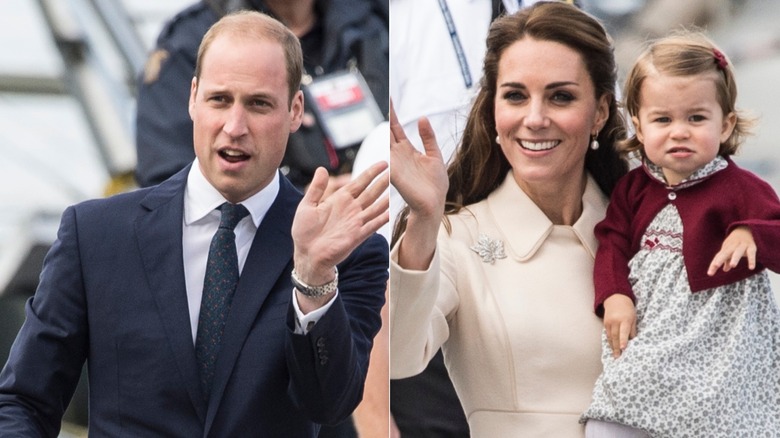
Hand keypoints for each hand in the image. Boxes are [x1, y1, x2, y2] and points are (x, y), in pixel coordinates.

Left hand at [292, 163, 388, 286]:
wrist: (306, 255)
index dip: (371, 173)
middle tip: (396, 170)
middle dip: (383, 181)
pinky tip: (392, 211)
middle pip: (371, 192)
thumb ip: (316, 188)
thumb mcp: (307, 205)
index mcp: (339, 200)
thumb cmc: (304, 231)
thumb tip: (321, 169)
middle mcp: (351, 209)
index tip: (383, 163)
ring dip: (387, 197)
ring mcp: (356, 222)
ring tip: (399, 187)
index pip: (359, 182)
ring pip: (376, 206)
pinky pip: (373, 225)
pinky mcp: (357, 235)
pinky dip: (383, 218)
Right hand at [389, 101, 447, 220]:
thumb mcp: (434, 155)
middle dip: (388, 114)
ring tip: (383, 108)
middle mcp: (399, 155)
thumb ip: (428, 137)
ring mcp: (396, 163)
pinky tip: (383, 134)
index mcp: (408, 150)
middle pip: (389, 130)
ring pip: (386, 141)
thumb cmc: (435, 184)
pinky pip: (387, 157)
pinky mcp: (395, 173)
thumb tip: (422, 117)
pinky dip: (384, 147)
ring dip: (384, 126)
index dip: (392, 113)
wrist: (433, 204)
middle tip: (384, 96)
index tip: (389, 98)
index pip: (397, 128)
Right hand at [603, 294, 636, 357]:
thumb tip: (633, 341)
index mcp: (625, 319)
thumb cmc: (628, 309)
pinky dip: (610, 342)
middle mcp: (616, 321)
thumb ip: (633, 330)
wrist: (615, 298)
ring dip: (613, 347)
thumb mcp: (634, 318)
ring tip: (615, 356)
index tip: (623, 348)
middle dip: (617, 348)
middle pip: (615, 336)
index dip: (624, 340)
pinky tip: (612, 348)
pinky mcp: (605, 323)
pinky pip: (607, 335)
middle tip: (619, 357)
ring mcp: (609, 322)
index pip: (624, 331)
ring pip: (610, 337)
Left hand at [707, 226, 755, 275]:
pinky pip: (751, 253)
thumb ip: (727, 260)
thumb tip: (725, 270)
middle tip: (716, 265)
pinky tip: (751, 268)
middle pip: (725, 253)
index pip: (718, 257)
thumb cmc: (735, 242)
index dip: (713, 265)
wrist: (746, 228)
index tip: (709, 273)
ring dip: (735, 258)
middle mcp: (732, 246)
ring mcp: (742, 246)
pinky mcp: (751, 247)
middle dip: (720, 259)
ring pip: (738, 252)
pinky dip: (751, 260)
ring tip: (733, 265)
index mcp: (725, 248)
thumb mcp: (730, 250)